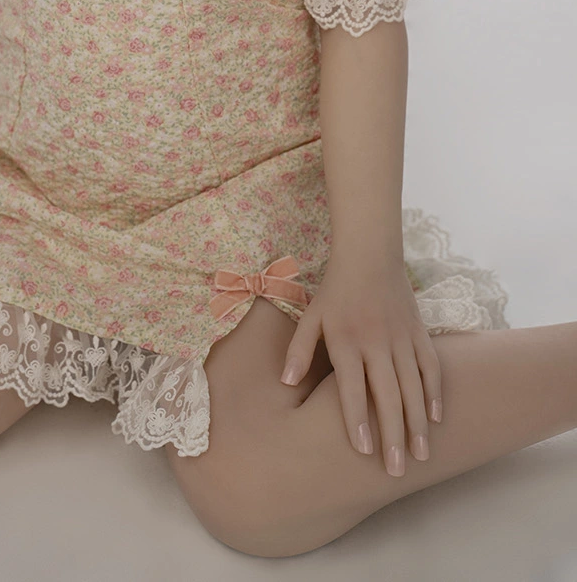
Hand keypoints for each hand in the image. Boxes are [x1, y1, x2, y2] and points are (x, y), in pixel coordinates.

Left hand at [279, 255, 442, 477]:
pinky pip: (430, 366)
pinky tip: (436, 418)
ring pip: (413, 386)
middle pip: (387, 395)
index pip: (352, 387)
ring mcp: (401, 337)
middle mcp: (376, 341)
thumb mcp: (311, 315)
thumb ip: (299, 349)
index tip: (364, 451)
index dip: (357, 419)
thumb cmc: (335, 290)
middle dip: (392, 434)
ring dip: (418, 423)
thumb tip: (287, 383)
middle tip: (395, 470)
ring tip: (420, 456)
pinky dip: (435, 392)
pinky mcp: (419, 331)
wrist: (369, 254)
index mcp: (346, 340)